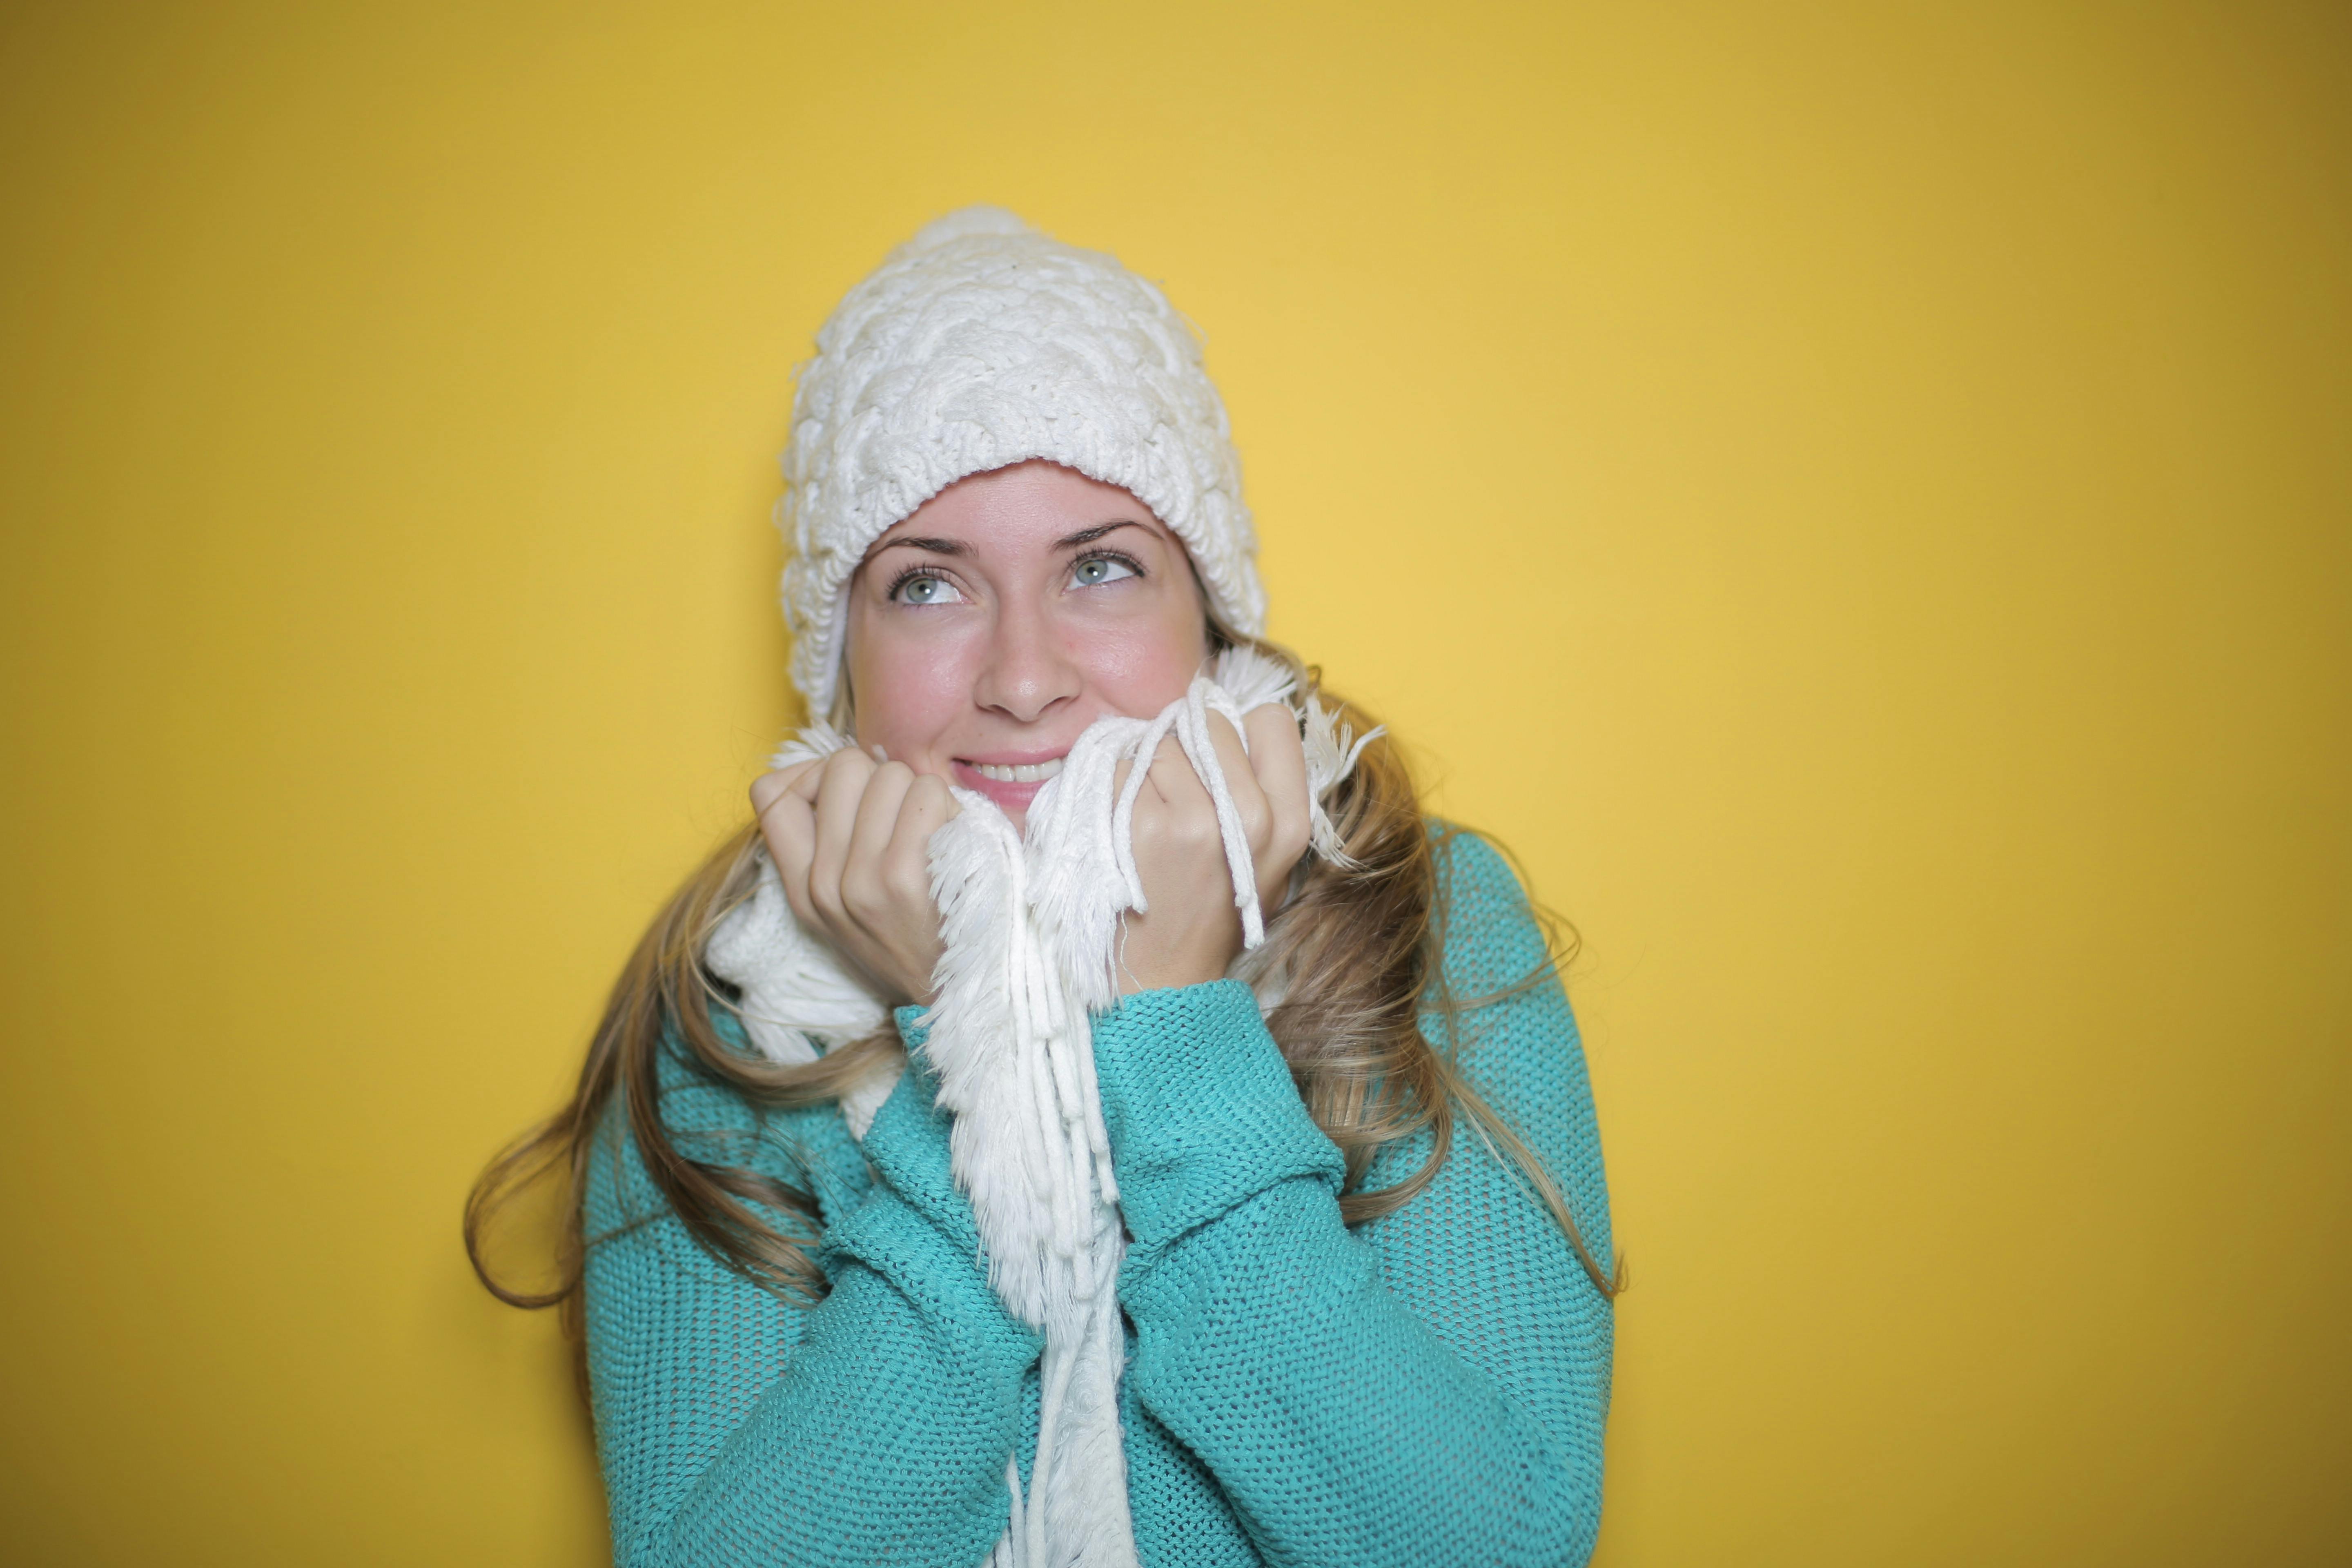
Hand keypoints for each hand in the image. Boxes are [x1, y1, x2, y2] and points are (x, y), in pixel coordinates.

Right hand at [750, 748, 958, 1006]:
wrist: (951, 997)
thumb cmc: (910, 936)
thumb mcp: (845, 906)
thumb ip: (829, 843)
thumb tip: (836, 772)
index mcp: (801, 887)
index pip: (769, 794)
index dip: (811, 774)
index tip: (848, 798)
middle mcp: (822, 883)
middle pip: (840, 767)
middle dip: (880, 777)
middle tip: (902, 817)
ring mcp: (860, 880)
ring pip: (888, 774)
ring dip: (920, 792)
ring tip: (931, 833)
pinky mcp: (903, 877)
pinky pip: (926, 793)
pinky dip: (948, 805)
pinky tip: (951, 839)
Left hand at [1113, 707, 1311, 994]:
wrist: (1172, 970)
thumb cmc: (1219, 905)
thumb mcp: (1268, 852)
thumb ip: (1261, 787)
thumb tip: (1224, 719)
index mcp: (1291, 819)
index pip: (1272, 718)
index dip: (1241, 727)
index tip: (1221, 752)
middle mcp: (1251, 816)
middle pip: (1212, 721)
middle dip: (1190, 740)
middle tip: (1184, 781)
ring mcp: (1195, 820)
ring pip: (1164, 740)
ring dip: (1154, 763)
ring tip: (1159, 807)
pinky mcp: (1145, 827)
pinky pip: (1127, 766)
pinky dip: (1123, 784)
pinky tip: (1134, 821)